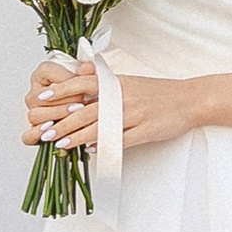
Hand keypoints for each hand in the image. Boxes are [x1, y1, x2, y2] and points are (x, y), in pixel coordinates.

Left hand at [20, 56, 193, 155]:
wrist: (189, 99)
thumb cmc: (157, 92)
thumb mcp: (129, 81)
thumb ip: (105, 82)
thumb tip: (79, 80)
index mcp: (117, 83)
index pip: (82, 84)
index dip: (60, 90)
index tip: (42, 97)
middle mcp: (123, 97)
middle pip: (86, 111)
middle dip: (62, 123)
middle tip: (44, 131)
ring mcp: (134, 115)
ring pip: (99, 128)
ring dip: (77, 137)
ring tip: (60, 144)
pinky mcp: (145, 131)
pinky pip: (120, 141)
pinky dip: (104, 146)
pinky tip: (91, 150)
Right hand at [23, 54, 95, 152]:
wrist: (86, 112)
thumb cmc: (83, 93)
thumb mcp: (87, 80)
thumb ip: (86, 73)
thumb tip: (88, 67)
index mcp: (42, 75)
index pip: (46, 70)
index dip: (64, 77)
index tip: (80, 83)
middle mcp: (35, 94)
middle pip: (38, 96)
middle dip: (63, 99)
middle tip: (81, 102)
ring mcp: (34, 113)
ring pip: (34, 115)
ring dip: (56, 115)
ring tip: (73, 113)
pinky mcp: (34, 132)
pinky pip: (28, 136)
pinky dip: (38, 134)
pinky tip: (52, 131)